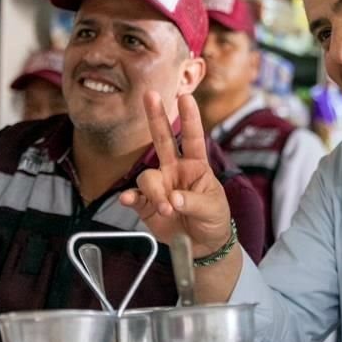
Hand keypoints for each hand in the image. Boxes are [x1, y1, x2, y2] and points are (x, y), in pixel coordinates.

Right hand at [119, 92, 231, 255]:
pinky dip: (130, 198)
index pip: (193, 137)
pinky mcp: (146, 204)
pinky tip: (128, 201)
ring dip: (155, 193)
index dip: (190, 117)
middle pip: (162, 140)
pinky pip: (134, 196)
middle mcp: (175, 170)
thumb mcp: (212, 209)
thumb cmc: (213, 220)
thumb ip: (193, 202)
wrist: (203, 246)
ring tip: (168, 209)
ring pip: (147, 177)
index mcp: (196, 166)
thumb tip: (174, 198)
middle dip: (156, 117)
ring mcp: (160, 185)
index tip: (185, 96)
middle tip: (150, 96)